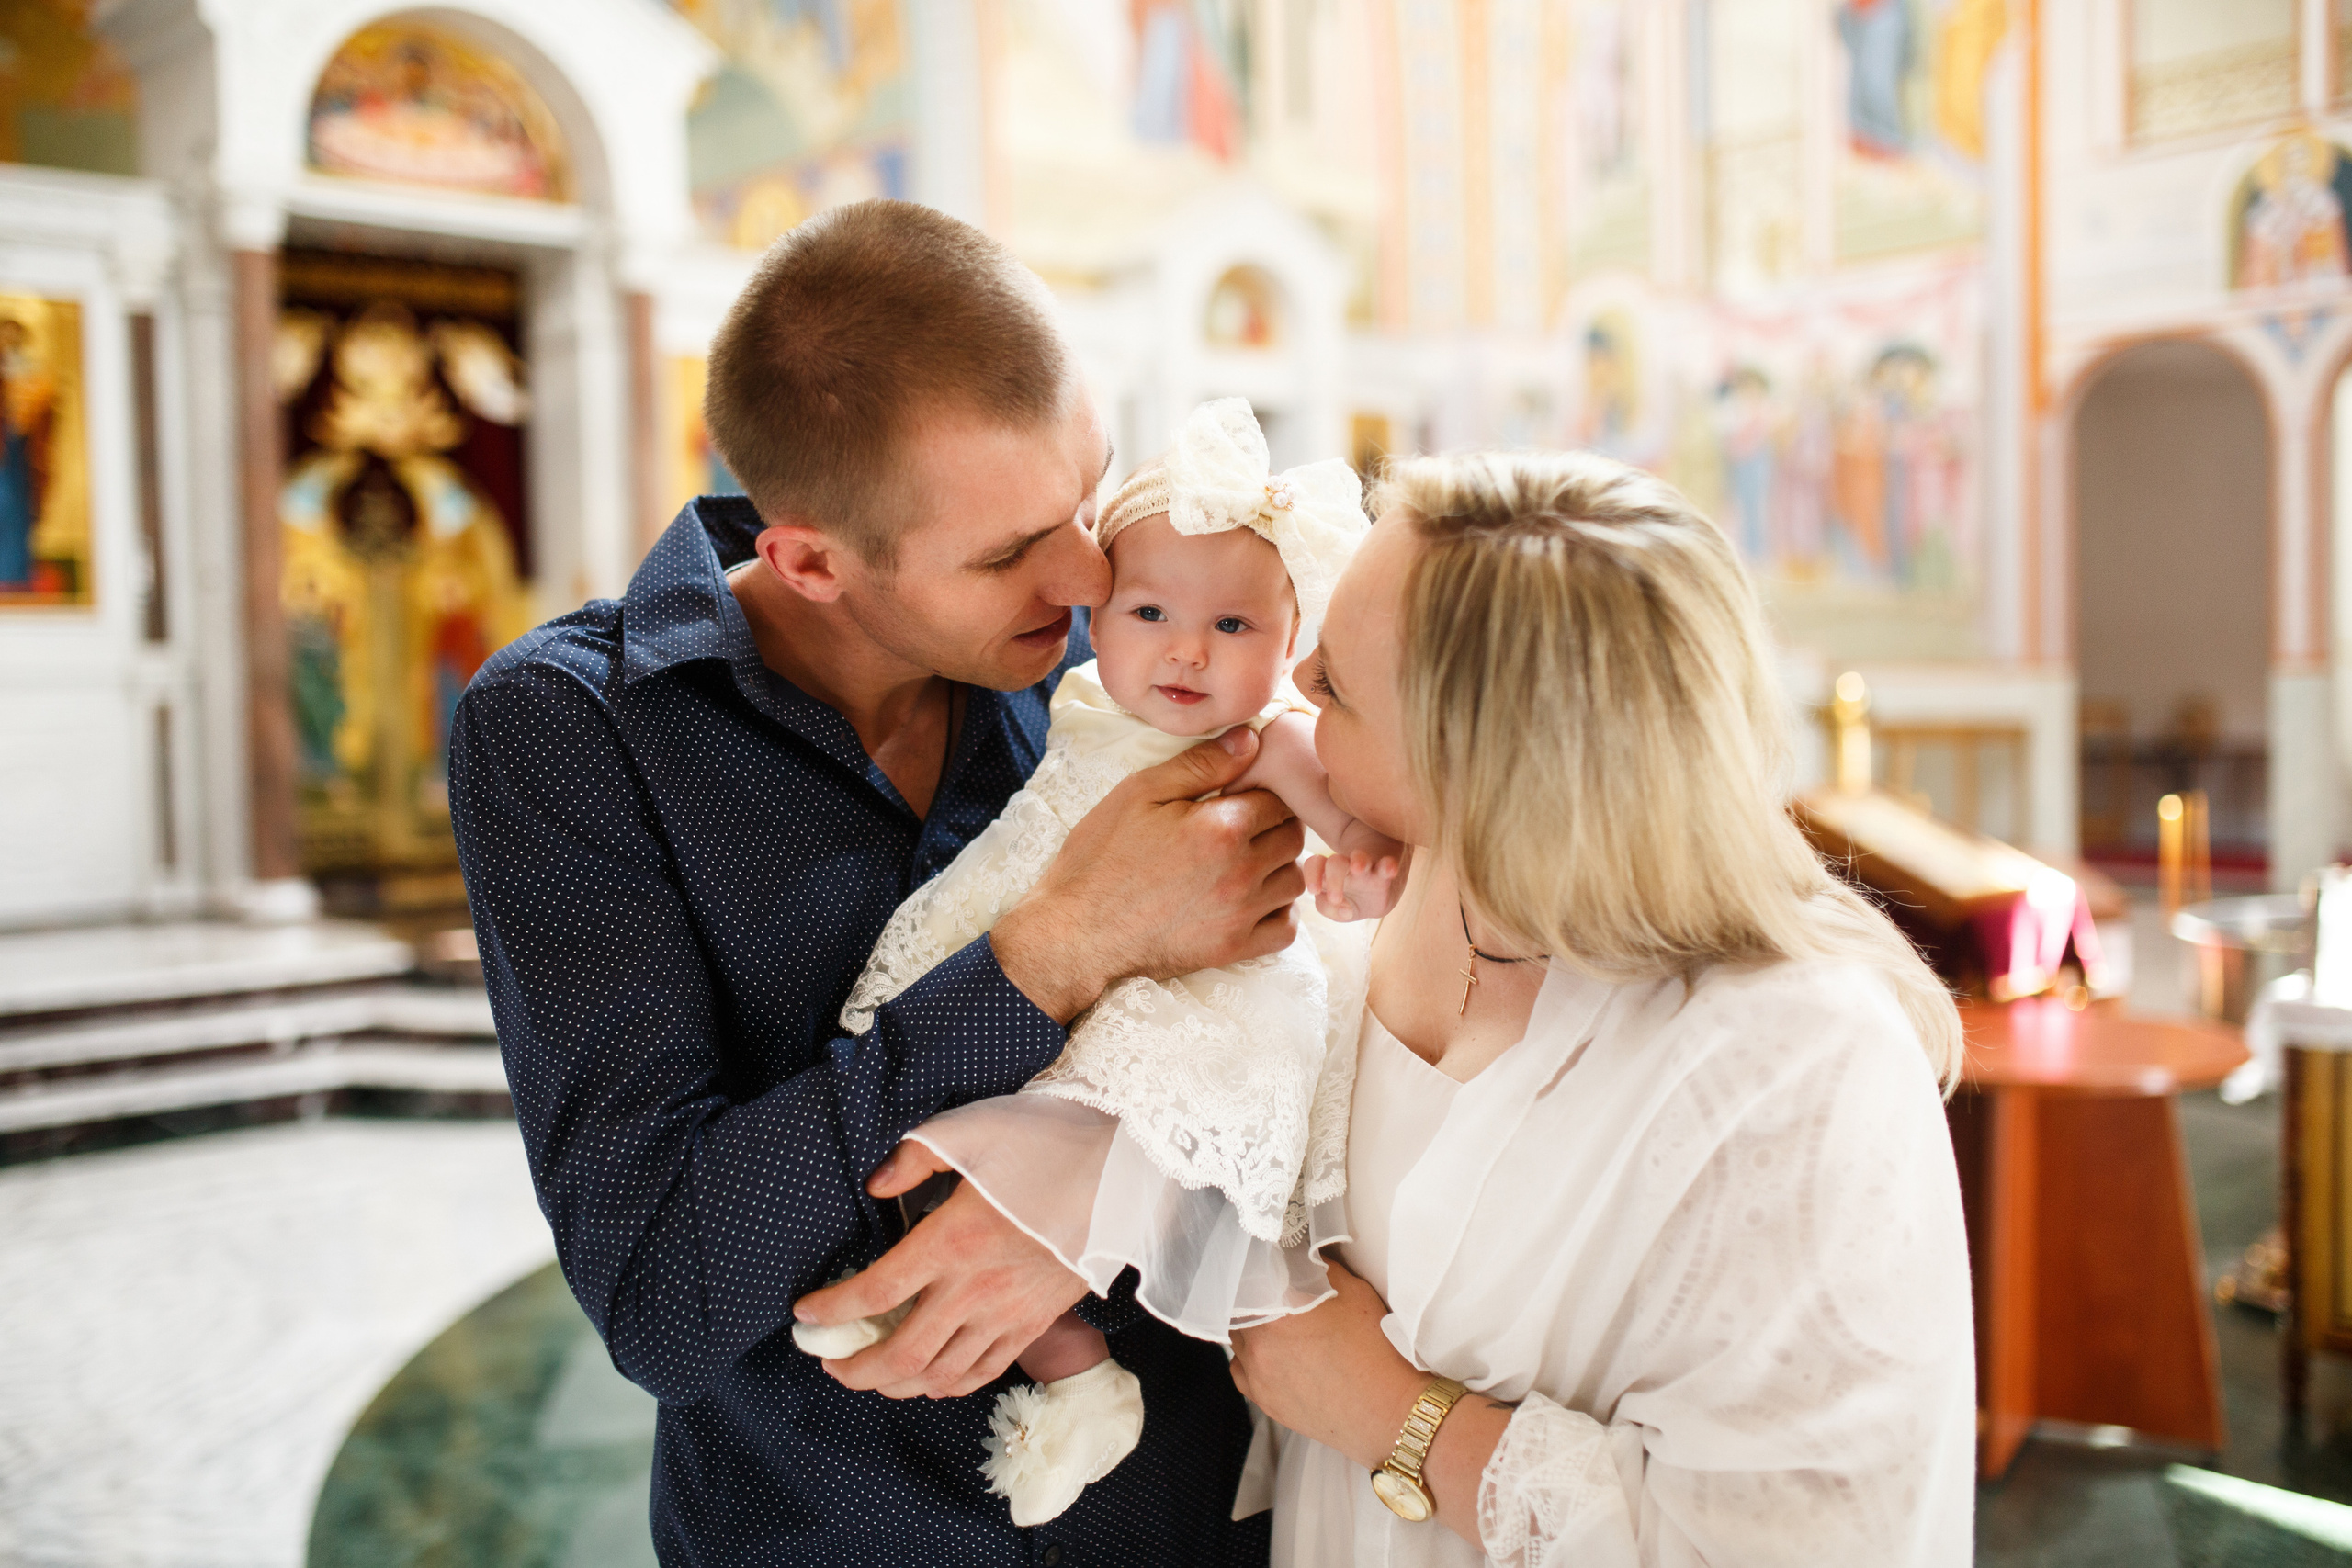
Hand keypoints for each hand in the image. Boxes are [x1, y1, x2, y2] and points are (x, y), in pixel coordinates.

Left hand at [793, 1139, 1088, 1398]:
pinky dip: (947, 1386)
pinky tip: (928, 1381)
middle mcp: (976, 1288)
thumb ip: (915, 1157)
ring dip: (894, 1386)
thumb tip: (875, 1184)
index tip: (804, 1315)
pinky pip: (983, 1373)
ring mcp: (1007, 1313)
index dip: (832, 1312)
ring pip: (940, 1374)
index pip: (876, 1292)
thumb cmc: (1044, 1144)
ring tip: (869, 1377)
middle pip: (901, 1353)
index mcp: (952, 1240)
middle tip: (828, 1362)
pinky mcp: (1033, 1323)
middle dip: (854, 1368)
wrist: (1119, 1172)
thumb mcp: (971, 1130)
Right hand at [992, 728, 1306, 1021]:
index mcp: (1223, 827)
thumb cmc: (1101, 857)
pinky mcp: (1234, 949)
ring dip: (1278, 867)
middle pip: (1293, 837)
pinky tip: (1252, 899)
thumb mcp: (1140, 793)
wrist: (1076, 931)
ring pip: (1294, 881)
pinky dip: (1278, 912)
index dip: (1260, 793)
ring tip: (1245, 861)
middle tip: (1240, 827)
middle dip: (1273, 825)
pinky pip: (1286, 929)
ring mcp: (1241, 914)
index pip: (1278, 799)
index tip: (1237, 798)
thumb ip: (1201, 764)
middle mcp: (1243, 872)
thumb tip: (1251, 740)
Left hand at [1229, 1256, 1423, 1470]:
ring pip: (1237, 1339)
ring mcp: (1256, 1374)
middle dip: (1255, 1299)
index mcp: (1277, 1310)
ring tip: (1278, 1328)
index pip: (1251, 1277)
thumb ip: (1320, 1267)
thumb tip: (1301, 1257)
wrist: (1386, 1412)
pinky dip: (1250, 1359)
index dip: (1261, 1270)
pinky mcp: (1263, 1399)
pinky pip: (1240, 1370)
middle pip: (1238, 1308)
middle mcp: (1258, 1342)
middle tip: (1277, 1298)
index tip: (1272, 1269)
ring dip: (1250, 1328)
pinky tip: (1272, 1356)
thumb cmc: (1375, 1351)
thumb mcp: (1354, 1291)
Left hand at [1304, 849, 1403, 921]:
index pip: (1314, 864)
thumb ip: (1328, 909)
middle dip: (1333, 879)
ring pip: (1360, 858)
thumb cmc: (1350, 900)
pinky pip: (1387, 865)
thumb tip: (1344, 910)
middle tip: (1335, 899)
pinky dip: (1388, 865)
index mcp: (1328, 873)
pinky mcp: (1385, 871)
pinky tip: (1390, 869)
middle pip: (1335, 862)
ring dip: (1358, 861)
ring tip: (1358, 868)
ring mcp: (1366, 867)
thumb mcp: (1335, 909)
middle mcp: (1346, 866)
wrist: (1378, 897)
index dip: (1311, 875)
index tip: (1314, 891)